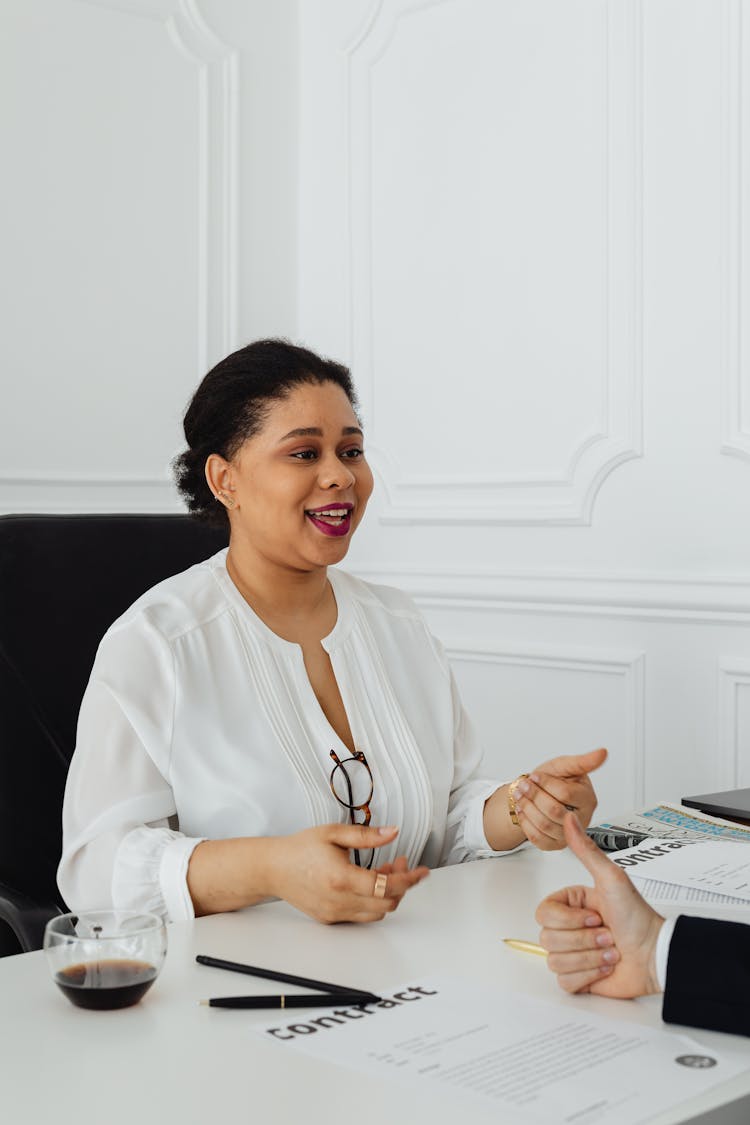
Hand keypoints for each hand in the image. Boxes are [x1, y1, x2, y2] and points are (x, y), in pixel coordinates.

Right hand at [268, 824, 428, 923]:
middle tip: (401, 863)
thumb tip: (392, 832)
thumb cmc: (300, 849)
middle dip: (401, 884)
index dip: (409, 879)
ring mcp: (335, 912)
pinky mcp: (330, 919)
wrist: (273, 868)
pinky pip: (361, 916)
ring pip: (376, 913)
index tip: (421, 871)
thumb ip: (366, 835)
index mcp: (341, 878)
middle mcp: (339, 900)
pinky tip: (368, 883)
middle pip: (387, 903)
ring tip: (384, 870)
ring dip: (387, 894)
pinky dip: (372, 902)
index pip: (387, 886)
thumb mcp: (334, 833)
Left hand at [514, 747, 606, 849]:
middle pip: (554, 811)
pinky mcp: (556, 844)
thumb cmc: (554, 781)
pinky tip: (523, 811)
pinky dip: (526, 823)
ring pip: (544, 825)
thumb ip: (582, 761)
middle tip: (524, 785)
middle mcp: (581, 819)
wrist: (539, 794)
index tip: (535, 776)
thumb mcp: (565, 766)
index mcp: (587, 799)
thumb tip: (602, 753)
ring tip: (520, 796)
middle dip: (534, 796)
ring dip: (527, 808)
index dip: (546, 784)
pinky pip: (538, 839)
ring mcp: (569, 834)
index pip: (565, 794)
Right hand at [535, 813, 663, 996]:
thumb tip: (569, 819)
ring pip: (555, 960)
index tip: (594, 915)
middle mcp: (569, 928)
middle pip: (547, 938)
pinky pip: (564, 982)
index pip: (543, 913)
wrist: (657, 955)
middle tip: (607, 933)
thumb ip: (586, 850)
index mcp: (570, 904)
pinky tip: (606, 966)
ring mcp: (573, 953)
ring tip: (610, 950)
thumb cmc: (637, 916)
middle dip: (584, 939)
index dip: (568, 919)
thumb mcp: (611, 878)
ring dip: (590, 958)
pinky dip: (590, 976)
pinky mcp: (579, 978)